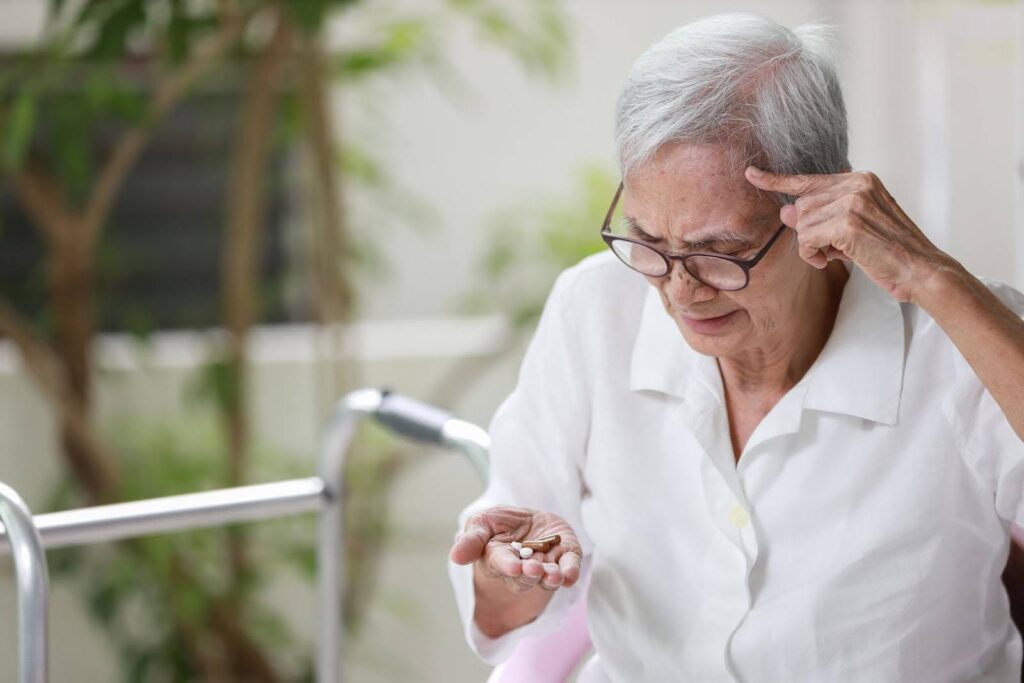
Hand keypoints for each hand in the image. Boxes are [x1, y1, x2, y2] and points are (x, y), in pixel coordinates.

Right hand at [449, 505, 582, 593]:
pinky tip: (571, 575)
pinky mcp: (565, 556)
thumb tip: (455, 556)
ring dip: (551, 577)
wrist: (528, 519)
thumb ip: (471, 539)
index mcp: (498, 559)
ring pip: (548, 577)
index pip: (502, 564)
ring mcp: (546, 564)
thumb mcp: (482, 523)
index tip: (513, 566)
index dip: (507, 566)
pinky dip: (571, 571)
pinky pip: (569, 567)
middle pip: (525, 577)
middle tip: (533, 569)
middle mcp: (523, 568)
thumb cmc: (500, 523)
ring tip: (554, 575)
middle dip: (530, 573)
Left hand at [744, 166, 957, 302]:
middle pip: (802, 207)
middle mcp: (856, 184)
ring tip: (837, 254)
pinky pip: (807, 239)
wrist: (921, 269)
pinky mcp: (848, 223)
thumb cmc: (889, 252)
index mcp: (860, 180)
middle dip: (809, 233)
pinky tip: (830, 260)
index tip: (751, 174)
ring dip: (812, 247)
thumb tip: (785, 211)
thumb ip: (821, 216)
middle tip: (832, 248)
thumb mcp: (852, 229)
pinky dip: (813, 255)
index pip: (809, 179)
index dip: (776, 180)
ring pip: (802, 225)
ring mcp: (853, 201)